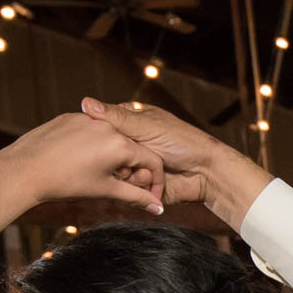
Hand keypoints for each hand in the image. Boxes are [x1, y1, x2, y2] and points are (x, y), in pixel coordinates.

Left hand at [0, 112, 164, 213]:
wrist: (23, 170)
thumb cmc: (65, 183)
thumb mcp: (105, 190)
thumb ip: (136, 197)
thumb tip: (158, 208)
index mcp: (120, 144)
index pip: (151, 160)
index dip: (153, 180)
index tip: (148, 194)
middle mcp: (107, 126)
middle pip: (131, 148)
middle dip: (129, 168)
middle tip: (114, 184)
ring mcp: (87, 118)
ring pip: (110, 138)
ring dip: (110, 155)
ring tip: (91, 172)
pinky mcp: (69, 117)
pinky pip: (89, 130)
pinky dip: (91, 145)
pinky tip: (76, 160)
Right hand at [78, 99, 271, 228]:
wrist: (207, 173)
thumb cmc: (184, 142)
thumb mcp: (147, 126)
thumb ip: (116, 118)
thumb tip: (84, 102)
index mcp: (131, 123)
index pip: (103, 128)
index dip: (102, 137)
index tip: (105, 139)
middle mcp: (131, 144)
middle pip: (107, 154)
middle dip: (117, 160)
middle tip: (128, 161)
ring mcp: (136, 165)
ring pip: (116, 173)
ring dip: (129, 174)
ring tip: (145, 174)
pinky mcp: (142, 185)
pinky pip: (128, 190)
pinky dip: (137, 188)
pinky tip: (149, 185)